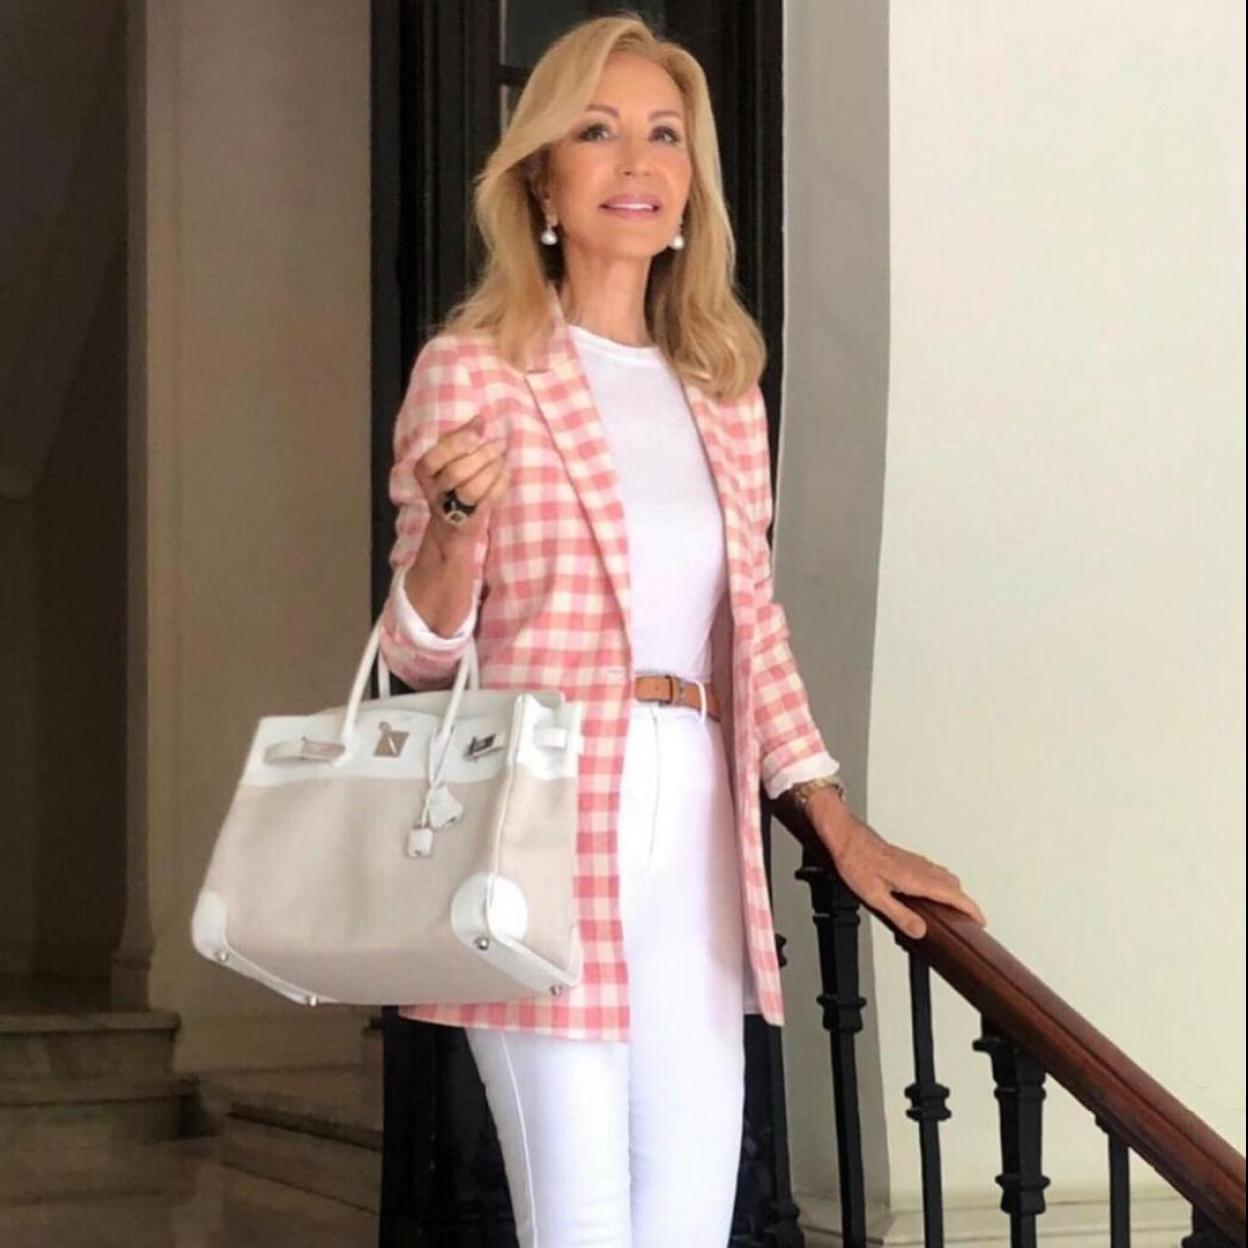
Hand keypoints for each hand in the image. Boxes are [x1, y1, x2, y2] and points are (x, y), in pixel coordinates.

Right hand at [414, 413, 509, 549]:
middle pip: (456, 473)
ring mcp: (451, 509)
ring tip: (502, 458)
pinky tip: (505, 471)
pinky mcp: (470, 521)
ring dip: (491, 471)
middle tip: (499, 443)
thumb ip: (461, 437)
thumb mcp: (448, 458)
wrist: (450, 526)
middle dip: (481, 456)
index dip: (457, 443)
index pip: (434, 458)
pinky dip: (500, 484)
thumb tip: (479, 419)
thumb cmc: (451, 483)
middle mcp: (433, 492)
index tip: (477, 432)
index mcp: (424, 472)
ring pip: (472, 490)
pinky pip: (488, 501)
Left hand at [805, 788, 986, 939]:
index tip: (981, 920)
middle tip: (970, 918)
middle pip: (954, 885)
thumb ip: (900, 915)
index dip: (970, 909)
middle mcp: (919, 867)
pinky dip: (941, 882)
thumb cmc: (855, 862)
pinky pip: (933, 870)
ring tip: (954, 908)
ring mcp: (914, 861)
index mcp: (915, 878)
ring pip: (944, 875)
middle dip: (965, 902)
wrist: (846, 836)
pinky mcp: (907, 858)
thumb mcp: (875, 897)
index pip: (953, 894)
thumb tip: (921, 931)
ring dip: (954, 891)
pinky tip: (931, 890)